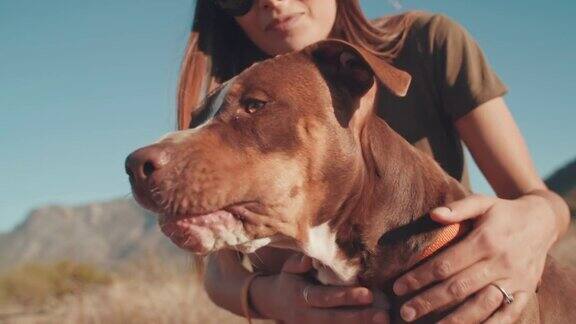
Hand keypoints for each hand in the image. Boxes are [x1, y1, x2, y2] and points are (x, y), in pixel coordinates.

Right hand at [251, 253, 389, 323]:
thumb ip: (299, 263)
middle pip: (335, 319)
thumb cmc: (289, 279)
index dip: (346, 297)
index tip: (368, 294)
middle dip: (360, 318)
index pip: (326, 298)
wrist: (274, 302)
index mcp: (301, 296)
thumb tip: (310, 258)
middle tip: (383, 315)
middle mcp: (306, 316)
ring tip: (383, 321)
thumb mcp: (289, 268)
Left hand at [392, 194, 557, 322]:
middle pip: (458, 288)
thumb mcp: (483, 203)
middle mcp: (500, 264)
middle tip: (405, 313)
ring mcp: (514, 281)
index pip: (446, 264)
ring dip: (453, 320)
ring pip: (480, 306)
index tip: (398, 287)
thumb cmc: (503, 213)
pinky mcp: (526, 293)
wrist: (543, 223)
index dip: (420, 277)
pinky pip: (506, 316)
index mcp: (485, 241)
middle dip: (428, 302)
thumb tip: (433, 214)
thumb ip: (459, 208)